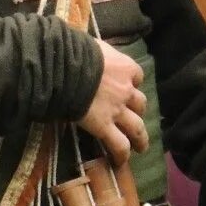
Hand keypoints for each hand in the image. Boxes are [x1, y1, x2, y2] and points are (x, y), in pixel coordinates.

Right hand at [79, 40, 147, 164]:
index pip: (136, 76)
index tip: (126, 85)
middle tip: (134, 117)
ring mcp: (117, 111)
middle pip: (140, 103)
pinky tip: (120, 161)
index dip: (131, 82)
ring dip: (140, 137)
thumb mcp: (89, 44)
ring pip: (137, 127)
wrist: (65, 69)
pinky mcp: (104, 127)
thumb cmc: (73, 51)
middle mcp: (126, 90)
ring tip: (140, 146)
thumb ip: (93, 51)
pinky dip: (122, 154)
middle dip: (138, 110)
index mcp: (124, 68)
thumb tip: (80, 48)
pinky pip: (118, 144)